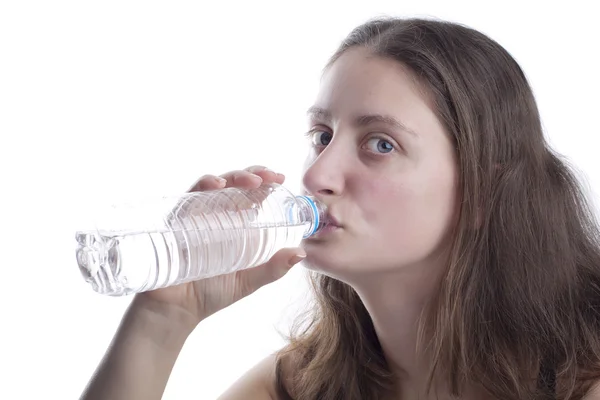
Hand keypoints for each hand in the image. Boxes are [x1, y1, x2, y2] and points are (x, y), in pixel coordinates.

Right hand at [134, 166, 305, 328]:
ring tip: (251, 181)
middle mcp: (215, 214)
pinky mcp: (178, 219)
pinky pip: (190, 195)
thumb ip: (273, 268)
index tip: (280, 179)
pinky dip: (203, 185)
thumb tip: (301, 253)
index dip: (265, 182)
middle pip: (234, 184)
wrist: (177, 310)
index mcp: (235, 224)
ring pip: (215, 184)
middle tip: (270, 177)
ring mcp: (196, 214)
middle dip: (253, 174)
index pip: (251, 194)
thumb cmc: (213, 293)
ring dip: (234, 176)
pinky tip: (216, 185)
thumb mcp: (249, 280)